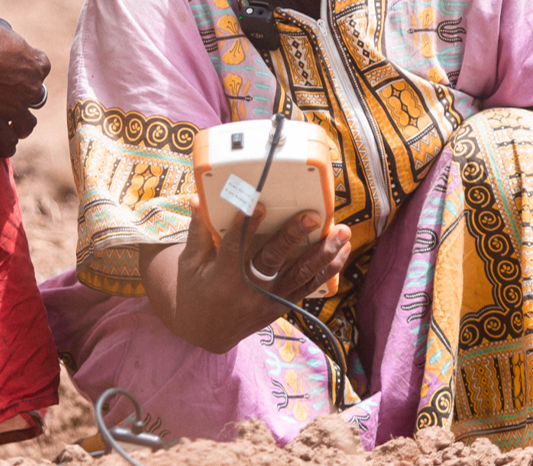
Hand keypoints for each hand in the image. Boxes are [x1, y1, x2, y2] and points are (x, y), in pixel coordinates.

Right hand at [0, 16, 50, 158]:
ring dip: (23, 124)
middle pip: (37, 96)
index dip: (29, 68)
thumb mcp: (4, 29)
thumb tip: (7, 42)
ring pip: (28, 123)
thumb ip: (12, 42)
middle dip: (26, 96)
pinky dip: (6, 147)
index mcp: (38, 63)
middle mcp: (32, 87)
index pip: (42, 68)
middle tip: (12, 94)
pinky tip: (2, 150)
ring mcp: (15, 106)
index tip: (17, 67)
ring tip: (16, 126)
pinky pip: (7, 141)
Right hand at [143, 204, 351, 353]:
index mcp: (222, 278)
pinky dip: (326, 271)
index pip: (235, 248)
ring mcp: (268, 301)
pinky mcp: (280, 307)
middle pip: (274, 260)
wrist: (206, 333)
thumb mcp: (190, 264)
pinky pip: (307, 287)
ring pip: (300, 275)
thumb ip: (198, 231)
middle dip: (295, 236)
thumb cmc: (194, 291)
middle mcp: (248, 291)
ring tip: (342, 233)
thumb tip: (197, 199)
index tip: (260, 205)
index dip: (246, 226)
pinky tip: (342, 253)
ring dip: (324, 253)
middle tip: (313, 216)